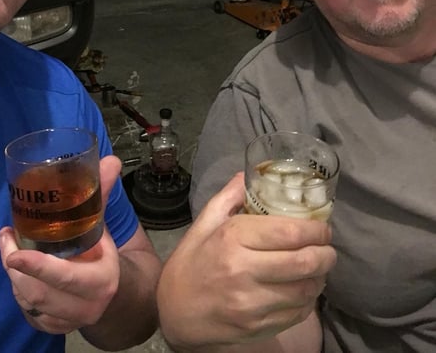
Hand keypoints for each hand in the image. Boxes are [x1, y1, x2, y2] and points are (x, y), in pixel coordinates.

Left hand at [0, 155, 121, 333]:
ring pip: (29, 301)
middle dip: (16, 268)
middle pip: (40, 293)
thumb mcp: (102, 227)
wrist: (113, 293)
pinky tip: (17, 269)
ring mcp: (68, 321)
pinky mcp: (53, 329)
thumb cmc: (103, 253)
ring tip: (7, 245)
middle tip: (5, 238)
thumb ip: (100, 196)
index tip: (15, 255)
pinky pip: (27, 310)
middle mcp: (85, 307)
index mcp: (101, 280)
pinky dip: (18, 288)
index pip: (66, 277)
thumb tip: (111, 160)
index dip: (39, 267)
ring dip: (14, 275)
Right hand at [157, 171, 335, 349]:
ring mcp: (252, 304)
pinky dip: (309, 300)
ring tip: (320, 268)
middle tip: (328, 248)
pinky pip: (297, 313)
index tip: (323, 227)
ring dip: (321, 277)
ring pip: (306, 290)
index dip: (316, 229)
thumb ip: (228, 198)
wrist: (174, 313)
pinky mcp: (257, 327)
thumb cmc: (190, 264)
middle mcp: (244, 271)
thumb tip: (247, 174)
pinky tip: (305, 289)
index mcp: (232, 238)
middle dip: (326, 254)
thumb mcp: (203, 224)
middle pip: (304, 262)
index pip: (289, 232)